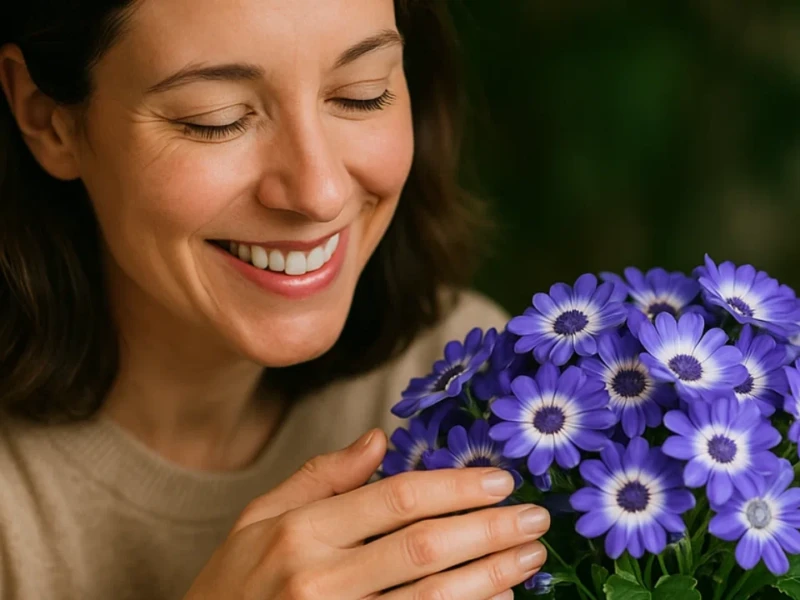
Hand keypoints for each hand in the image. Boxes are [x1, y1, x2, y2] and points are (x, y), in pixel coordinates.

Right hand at [183, 429, 548, 598]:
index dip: (454, 488)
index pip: (394, 498)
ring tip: (528, 558)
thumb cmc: (232, 583)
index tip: (499, 481)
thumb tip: (379, 438)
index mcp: (301, 530)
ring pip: (431, 597)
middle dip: (488, 530)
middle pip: (423, 547)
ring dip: (490, 577)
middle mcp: (319, 577)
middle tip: (534, 518)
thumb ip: (320, 477)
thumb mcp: (258, 518)